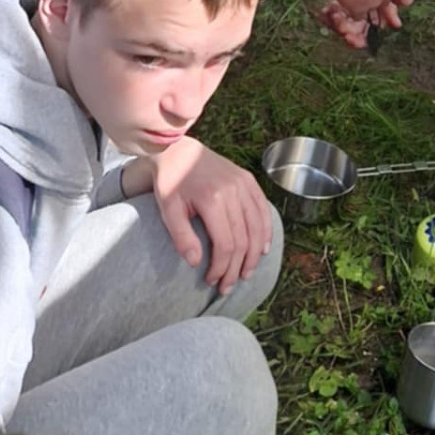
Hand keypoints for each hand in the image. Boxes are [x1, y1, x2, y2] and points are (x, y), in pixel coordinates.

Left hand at [149, 136, 274, 293]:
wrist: (178, 149)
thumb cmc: (171, 181)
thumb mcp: (168, 209)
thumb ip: (181, 236)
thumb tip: (196, 262)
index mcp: (212, 199)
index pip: (226, 244)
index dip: (222, 267)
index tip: (212, 281)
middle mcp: (233, 190)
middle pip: (244, 238)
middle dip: (238, 267)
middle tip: (229, 286)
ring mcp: (243, 183)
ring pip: (257, 226)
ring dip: (255, 254)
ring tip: (247, 273)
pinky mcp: (248, 179)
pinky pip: (262, 209)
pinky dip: (266, 230)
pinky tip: (263, 248)